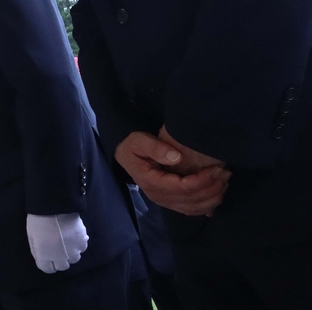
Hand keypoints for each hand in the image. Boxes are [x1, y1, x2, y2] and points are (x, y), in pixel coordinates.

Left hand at [26, 213, 88, 273]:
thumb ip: (37, 250)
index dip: (48, 264)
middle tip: (58, 248)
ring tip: (67, 240)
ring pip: (74, 259)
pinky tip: (73, 235)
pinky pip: (82, 248)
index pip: (48, 269)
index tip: (49, 257)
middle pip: (63, 266)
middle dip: (60, 259)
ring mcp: (73, 250)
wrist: (54, 205)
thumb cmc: (38, 218)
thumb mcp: (31, 235)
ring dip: (71, 252)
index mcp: (44, 255)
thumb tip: (42, 258)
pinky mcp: (82, 241)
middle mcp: (59, 257)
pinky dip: (79, 244)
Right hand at [115, 131, 229, 216]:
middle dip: (213, 187)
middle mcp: (159, 197)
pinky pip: (193, 210)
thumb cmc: (134, 147)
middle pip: (192, 199)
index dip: (203, 180)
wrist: (126, 157)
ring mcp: (165, 202)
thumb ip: (155, 148)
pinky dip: (208, 205)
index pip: (183, 187)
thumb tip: (176, 157)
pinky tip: (218, 195)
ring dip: (214, 197)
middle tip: (226, 172)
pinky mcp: (171, 203)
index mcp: (152, 182)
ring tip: (225, 181)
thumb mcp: (139, 141)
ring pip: (196, 208)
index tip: (217, 168)